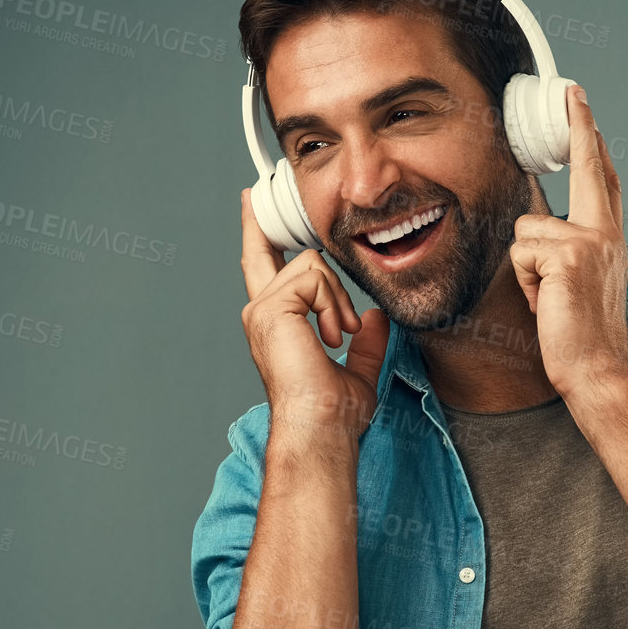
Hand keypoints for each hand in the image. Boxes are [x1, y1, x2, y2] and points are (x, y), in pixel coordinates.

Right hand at [239, 189, 390, 443]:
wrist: (322, 428)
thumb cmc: (334, 412)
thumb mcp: (357, 369)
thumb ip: (366, 342)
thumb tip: (375, 319)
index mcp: (275, 323)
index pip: (263, 266)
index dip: (258, 232)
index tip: (252, 200)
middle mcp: (260, 311)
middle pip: (280, 253)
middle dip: (299, 257)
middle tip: (313, 291)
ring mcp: (262, 309)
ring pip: (312, 264)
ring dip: (338, 299)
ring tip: (338, 336)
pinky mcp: (272, 308)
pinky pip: (314, 277)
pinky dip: (334, 304)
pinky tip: (332, 334)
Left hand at [508, 86, 627, 404]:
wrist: (598, 368)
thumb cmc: (581, 335)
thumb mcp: (579, 285)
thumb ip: (567, 252)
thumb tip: (534, 237)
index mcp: (609, 238)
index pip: (602, 180)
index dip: (591, 143)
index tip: (582, 108)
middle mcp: (605, 233)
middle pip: (588, 168)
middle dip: (580, 126)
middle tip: (572, 91)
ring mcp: (590, 241)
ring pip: (527, 230)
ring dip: (526, 268)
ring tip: (547, 298)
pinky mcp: (568, 256)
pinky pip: (521, 253)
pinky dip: (525, 283)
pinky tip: (545, 303)